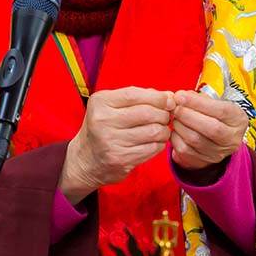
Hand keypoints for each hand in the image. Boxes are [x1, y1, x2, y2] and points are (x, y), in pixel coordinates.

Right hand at [59, 87, 174, 204]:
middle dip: (164, 114)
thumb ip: (139, 98)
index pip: (135, 94)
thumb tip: (169, 95)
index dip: (158, 97)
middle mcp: (103, 120)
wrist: (86, 160)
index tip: (169, 101)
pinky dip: (160, 144)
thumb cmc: (104, 128)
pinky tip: (156, 142)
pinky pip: (151, 149)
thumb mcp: (111, 106)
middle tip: (167, 117)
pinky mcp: (120, 159)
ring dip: (164, 130)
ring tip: (162, 130)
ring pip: (153, 131)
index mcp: (100, 102)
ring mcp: (110, 141)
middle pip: (147, 113)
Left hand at [169, 90, 248, 171]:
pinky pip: (184, 150)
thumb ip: (199, 98)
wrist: (217, 139)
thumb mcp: (214, 103)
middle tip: (175, 107)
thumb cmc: (214, 116)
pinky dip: (175, 137)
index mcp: (238, 120)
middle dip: (187, 115)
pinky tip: (175, 129)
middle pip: (211, 129)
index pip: (222, 111)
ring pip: (195, 140)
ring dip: (179, 125)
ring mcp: (218, 153)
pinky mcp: (203, 162)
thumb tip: (180, 96)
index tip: (181, 96)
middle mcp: (232, 139)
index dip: (198, 103)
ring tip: (175, 117)